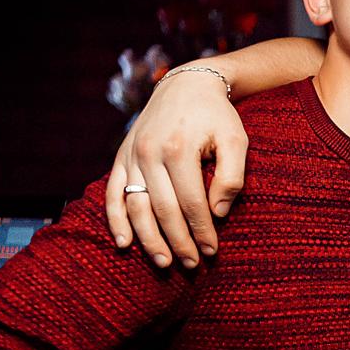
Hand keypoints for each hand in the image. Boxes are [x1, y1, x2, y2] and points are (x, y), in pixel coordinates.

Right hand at [105, 68, 247, 268]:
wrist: (186, 84)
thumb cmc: (217, 115)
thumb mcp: (236, 139)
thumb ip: (232, 176)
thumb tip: (218, 213)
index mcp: (180, 149)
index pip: (192, 203)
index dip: (202, 231)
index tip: (212, 251)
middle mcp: (150, 153)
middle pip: (163, 210)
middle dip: (178, 242)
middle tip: (191, 265)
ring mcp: (132, 155)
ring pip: (136, 206)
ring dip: (149, 239)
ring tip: (164, 262)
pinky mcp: (121, 156)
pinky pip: (113, 193)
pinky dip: (116, 220)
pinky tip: (124, 243)